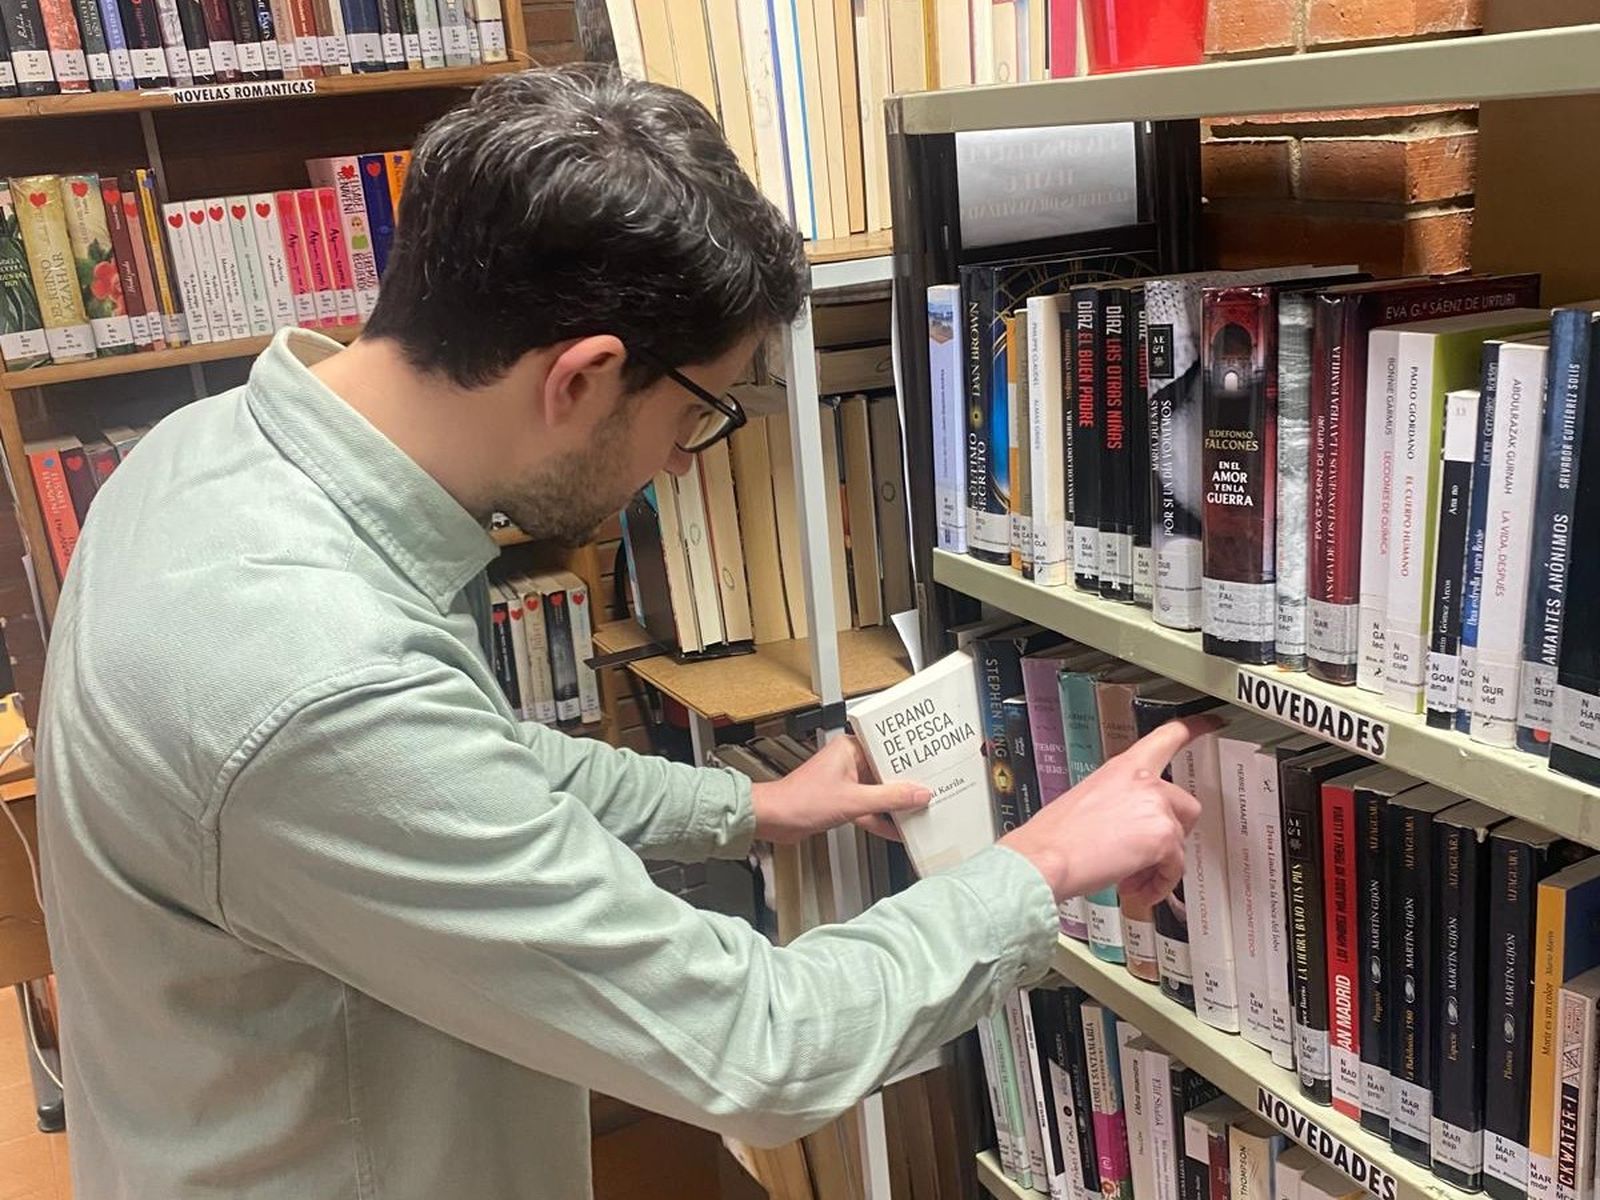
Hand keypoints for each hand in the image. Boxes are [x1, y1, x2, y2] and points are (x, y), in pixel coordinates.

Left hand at [749, 737, 931, 843]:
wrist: (774, 820)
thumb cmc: (799, 800)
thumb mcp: (854, 800)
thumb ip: (889, 798)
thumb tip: (918, 793)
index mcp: (849, 748)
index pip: (888, 748)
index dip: (910, 757)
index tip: (930, 764)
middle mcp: (848, 761)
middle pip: (886, 771)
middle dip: (906, 784)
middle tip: (931, 788)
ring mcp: (846, 781)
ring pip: (879, 791)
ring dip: (895, 804)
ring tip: (919, 809)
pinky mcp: (842, 800)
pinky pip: (869, 807)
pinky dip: (881, 818)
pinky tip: (897, 829)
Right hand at [999, 716, 1214, 905]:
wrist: (1045, 858)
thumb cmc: (1055, 836)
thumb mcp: (1087, 801)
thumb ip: (1119, 803)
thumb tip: (1131, 826)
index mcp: (1123, 767)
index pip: (1167, 736)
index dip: (1194, 727)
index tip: (1210, 722)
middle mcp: (1144, 781)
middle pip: (1186, 805)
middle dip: (1172, 833)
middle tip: (1148, 852)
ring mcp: (1156, 808)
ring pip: (1179, 842)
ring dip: (1158, 865)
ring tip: (1131, 878)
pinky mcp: (1163, 838)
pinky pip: (1175, 868)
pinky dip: (1159, 883)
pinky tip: (1138, 889)